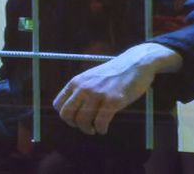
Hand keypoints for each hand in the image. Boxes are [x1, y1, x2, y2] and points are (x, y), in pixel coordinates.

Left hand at [52, 42, 181, 135]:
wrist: (135, 64)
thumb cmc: (114, 72)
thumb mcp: (91, 76)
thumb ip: (81, 89)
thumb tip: (73, 110)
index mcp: (77, 81)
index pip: (58, 104)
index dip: (65, 115)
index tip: (75, 119)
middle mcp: (84, 87)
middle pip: (67, 114)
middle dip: (74, 124)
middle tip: (85, 126)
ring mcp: (97, 94)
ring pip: (83, 121)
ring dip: (88, 129)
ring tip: (95, 128)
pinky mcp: (112, 101)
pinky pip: (100, 123)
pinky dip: (101, 129)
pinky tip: (104, 129)